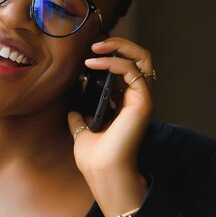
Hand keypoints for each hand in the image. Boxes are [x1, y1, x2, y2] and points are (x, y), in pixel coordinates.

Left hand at [67, 37, 153, 216]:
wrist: (101, 172)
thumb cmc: (95, 158)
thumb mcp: (82, 132)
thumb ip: (79, 119)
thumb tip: (72, 111)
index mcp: (125, 103)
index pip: (127, 67)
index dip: (111, 54)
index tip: (89, 53)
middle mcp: (136, 98)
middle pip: (140, 57)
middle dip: (119, 44)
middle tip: (96, 44)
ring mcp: (142, 99)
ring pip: (143, 58)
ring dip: (119, 46)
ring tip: (96, 48)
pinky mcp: (142, 102)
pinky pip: (132, 70)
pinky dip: (113, 62)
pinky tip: (94, 64)